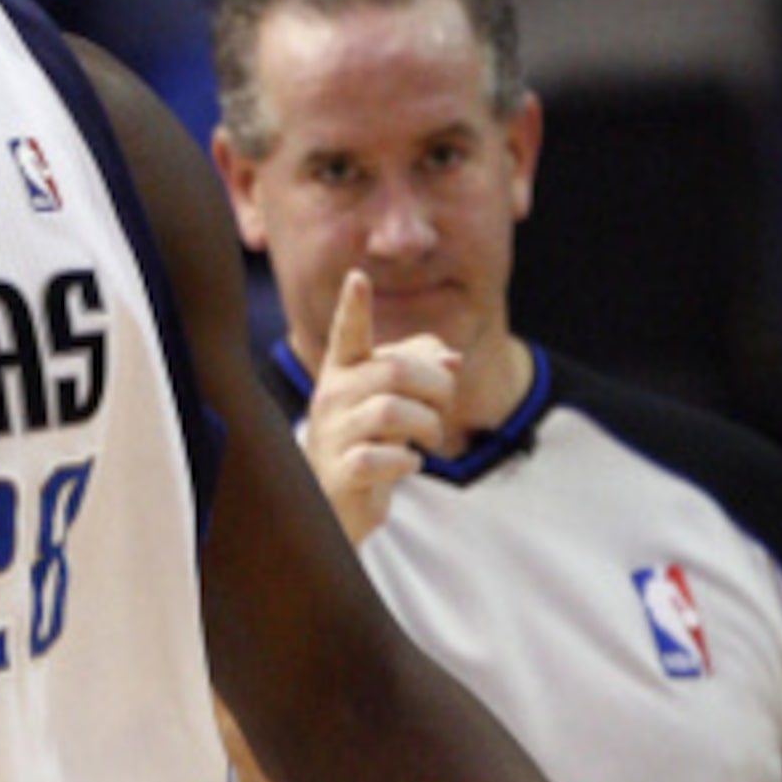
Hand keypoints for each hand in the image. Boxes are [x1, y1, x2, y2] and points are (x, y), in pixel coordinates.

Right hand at [302, 271, 459, 542]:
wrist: (338, 504)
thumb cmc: (371, 442)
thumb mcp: (396, 400)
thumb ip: (422, 368)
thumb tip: (450, 356)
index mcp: (343, 372)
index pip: (347, 334)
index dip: (353, 306)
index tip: (358, 276)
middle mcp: (330, 396)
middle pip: (396, 370)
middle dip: (437, 385)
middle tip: (444, 406)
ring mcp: (331, 434)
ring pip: (393, 410)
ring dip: (429, 425)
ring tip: (429, 439)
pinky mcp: (339, 471)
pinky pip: (382, 457)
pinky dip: (408, 462)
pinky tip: (409, 465)